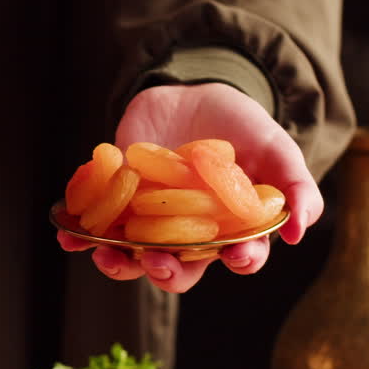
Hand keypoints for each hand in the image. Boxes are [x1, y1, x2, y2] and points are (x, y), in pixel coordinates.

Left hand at [57, 83, 322, 292]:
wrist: (190, 95)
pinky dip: (78, 235)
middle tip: (158, 261)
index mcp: (232, 230)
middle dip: (167, 272)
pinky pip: (95, 227)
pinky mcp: (117, 204)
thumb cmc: (240, 127)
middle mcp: (189, 236)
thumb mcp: (275, 147)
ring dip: (117, 263)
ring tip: (105, 254)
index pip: (239, 258)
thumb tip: (301, 231)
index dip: (240, 262)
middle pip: (179, 270)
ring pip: (133, 258)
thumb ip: (295, 185)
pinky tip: (67, 234)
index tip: (238, 256)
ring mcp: (150, 222)